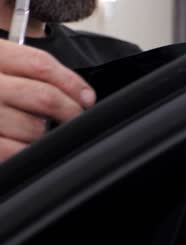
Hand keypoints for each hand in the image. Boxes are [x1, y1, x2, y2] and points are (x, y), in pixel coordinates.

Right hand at [0, 40, 95, 161]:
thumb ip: (22, 72)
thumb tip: (73, 93)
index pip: (40, 65)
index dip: (72, 83)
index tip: (86, 97)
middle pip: (43, 98)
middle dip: (70, 112)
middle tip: (75, 118)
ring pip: (33, 129)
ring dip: (47, 135)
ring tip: (42, 133)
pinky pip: (14, 152)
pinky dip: (27, 152)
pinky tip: (26, 148)